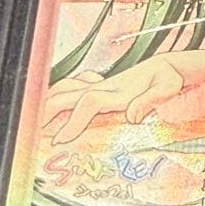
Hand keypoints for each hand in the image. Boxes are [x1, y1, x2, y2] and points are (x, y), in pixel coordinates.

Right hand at [44, 57, 185, 143]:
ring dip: (49, 102)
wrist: (166, 67)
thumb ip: (150, 100)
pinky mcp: (99, 84)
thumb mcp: (168, 87)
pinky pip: (73, 85)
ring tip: (36, 121)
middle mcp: (103, 86)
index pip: (88, 102)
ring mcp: (99, 84)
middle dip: (48, 113)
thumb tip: (132, 115)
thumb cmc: (168, 79)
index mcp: (117, 91)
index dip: (74, 121)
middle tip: (36, 135)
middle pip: (66, 94)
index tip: (61, 139)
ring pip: (65, 88)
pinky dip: (59, 93)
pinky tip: (53, 103)